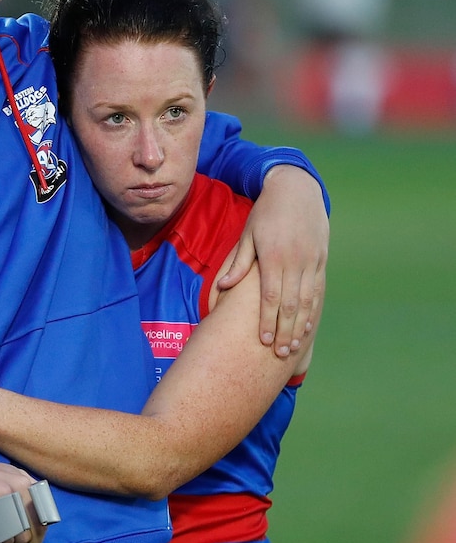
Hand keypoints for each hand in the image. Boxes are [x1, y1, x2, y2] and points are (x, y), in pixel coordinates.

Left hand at [217, 165, 327, 356]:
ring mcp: (312, 260)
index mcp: (274, 256)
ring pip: (308, 300)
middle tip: (279, 354)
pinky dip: (314, 309)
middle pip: (291, 304)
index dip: (267, 320)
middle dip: (285, 331)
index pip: (270, 296)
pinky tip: (309, 325)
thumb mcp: (248, 234)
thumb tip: (222, 287)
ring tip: (294, 346)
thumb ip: (238, 263)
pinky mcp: (321, 258)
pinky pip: (318, 289)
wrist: (296, 188)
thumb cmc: (265, 212)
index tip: (263, 340)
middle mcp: (296, 261)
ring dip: (301, 326)